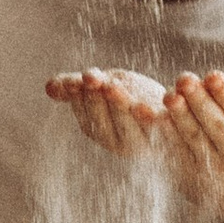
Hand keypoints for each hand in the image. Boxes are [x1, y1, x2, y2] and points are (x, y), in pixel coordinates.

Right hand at [44, 65, 172, 155]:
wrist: (174, 106)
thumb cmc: (130, 93)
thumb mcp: (100, 86)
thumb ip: (75, 87)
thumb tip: (49, 87)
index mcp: (99, 131)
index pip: (87, 117)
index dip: (81, 98)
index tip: (78, 79)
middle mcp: (120, 142)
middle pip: (105, 121)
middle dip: (98, 99)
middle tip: (94, 80)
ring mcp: (145, 141)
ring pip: (130, 123)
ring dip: (120, 103)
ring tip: (112, 85)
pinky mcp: (169, 134)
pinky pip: (161, 123)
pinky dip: (157, 109)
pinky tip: (156, 94)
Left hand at [163, 67, 223, 191]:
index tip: (212, 75)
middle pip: (218, 126)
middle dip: (200, 102)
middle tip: (184, 78)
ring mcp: (218, 168)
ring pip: (195, 139)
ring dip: (179, 116)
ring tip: (168, 95)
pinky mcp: (198, 172)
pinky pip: (178, 150)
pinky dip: (164, 133)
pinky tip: (151, 115)